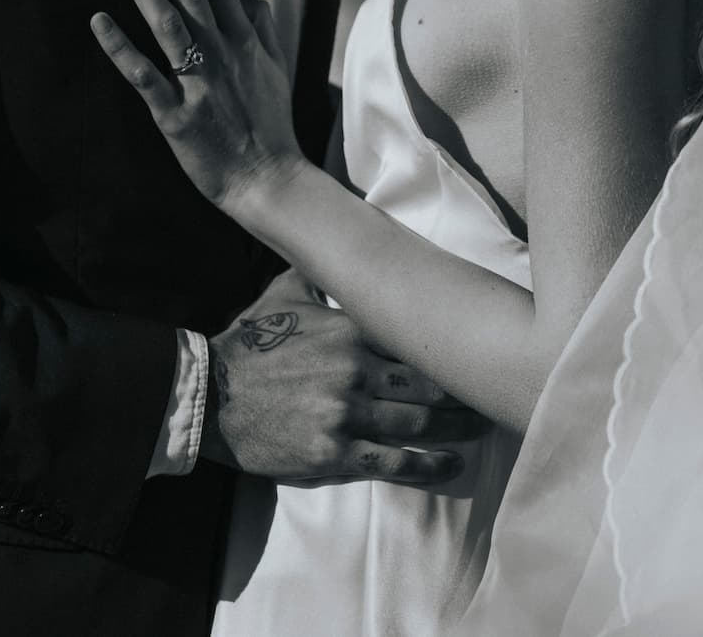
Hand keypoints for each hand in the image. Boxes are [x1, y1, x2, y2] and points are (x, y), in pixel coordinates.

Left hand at [91, 0, 300, 212]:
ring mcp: (199, 82)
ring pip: (167, 23)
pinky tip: (98, 21)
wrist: (270, 179)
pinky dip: (121, 48)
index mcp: (244, 39)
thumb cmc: (270, 123)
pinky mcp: (177, 115)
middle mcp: (222, 52)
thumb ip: (263, 28)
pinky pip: (145, 76)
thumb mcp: (276, 68)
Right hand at [202, 271, 486, 486]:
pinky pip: (391, 462)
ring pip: (417, 423)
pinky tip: (450, 465)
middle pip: (427, 384)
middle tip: (491, 396)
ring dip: (455, 428)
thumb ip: (322, 273)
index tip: (476, 350)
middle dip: (463, 392)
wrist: (211, 394)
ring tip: (480, 430)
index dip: (449, 348)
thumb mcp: (286, 292)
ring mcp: (345, 415)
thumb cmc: (251, 342)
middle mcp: (355, 371)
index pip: (414, 338)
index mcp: (350, 330)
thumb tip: (339, 238)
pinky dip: (426, 465)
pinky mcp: (332, 454)